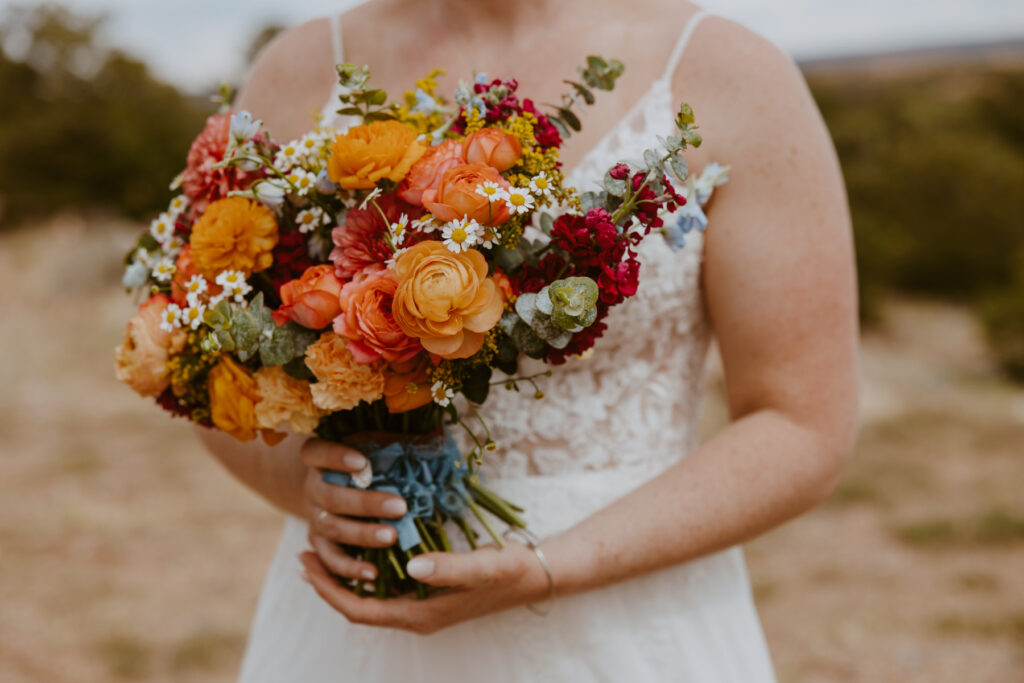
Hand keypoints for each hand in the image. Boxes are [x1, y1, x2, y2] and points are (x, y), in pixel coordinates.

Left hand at [298, 539, 552, 633]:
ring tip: (322, 549)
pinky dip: (366, 570)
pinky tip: (361, 547)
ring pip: (370, 597)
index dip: (329, 590)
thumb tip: (410, 566)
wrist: (537, 574)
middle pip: (358, 605)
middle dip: (327, 582)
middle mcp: (417, 614)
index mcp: (422, 614)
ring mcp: (423, 605)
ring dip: (343, 576)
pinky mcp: (430, 591)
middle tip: (303, 552)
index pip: (361, 610)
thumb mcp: (482, 566)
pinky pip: (386, 587)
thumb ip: (447, 567)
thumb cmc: (510, 571)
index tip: (307, 565)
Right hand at [301, 438, 407, 580]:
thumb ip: (399, 443)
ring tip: (392, 537)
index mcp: (320, 458)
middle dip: (365, 503)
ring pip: (331, 527)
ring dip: (361, 534)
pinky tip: (373, 573)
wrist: (332, 485)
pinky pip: (329, 559)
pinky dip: (349, 569)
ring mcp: (313, 516)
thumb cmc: (365, 462)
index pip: (317, 452)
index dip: (335, 457)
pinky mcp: (319, 543)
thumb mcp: (376, 447)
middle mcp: (313, 486)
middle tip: (400, 507)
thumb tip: (439, 435)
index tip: (363, 462)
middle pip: (330, 495)